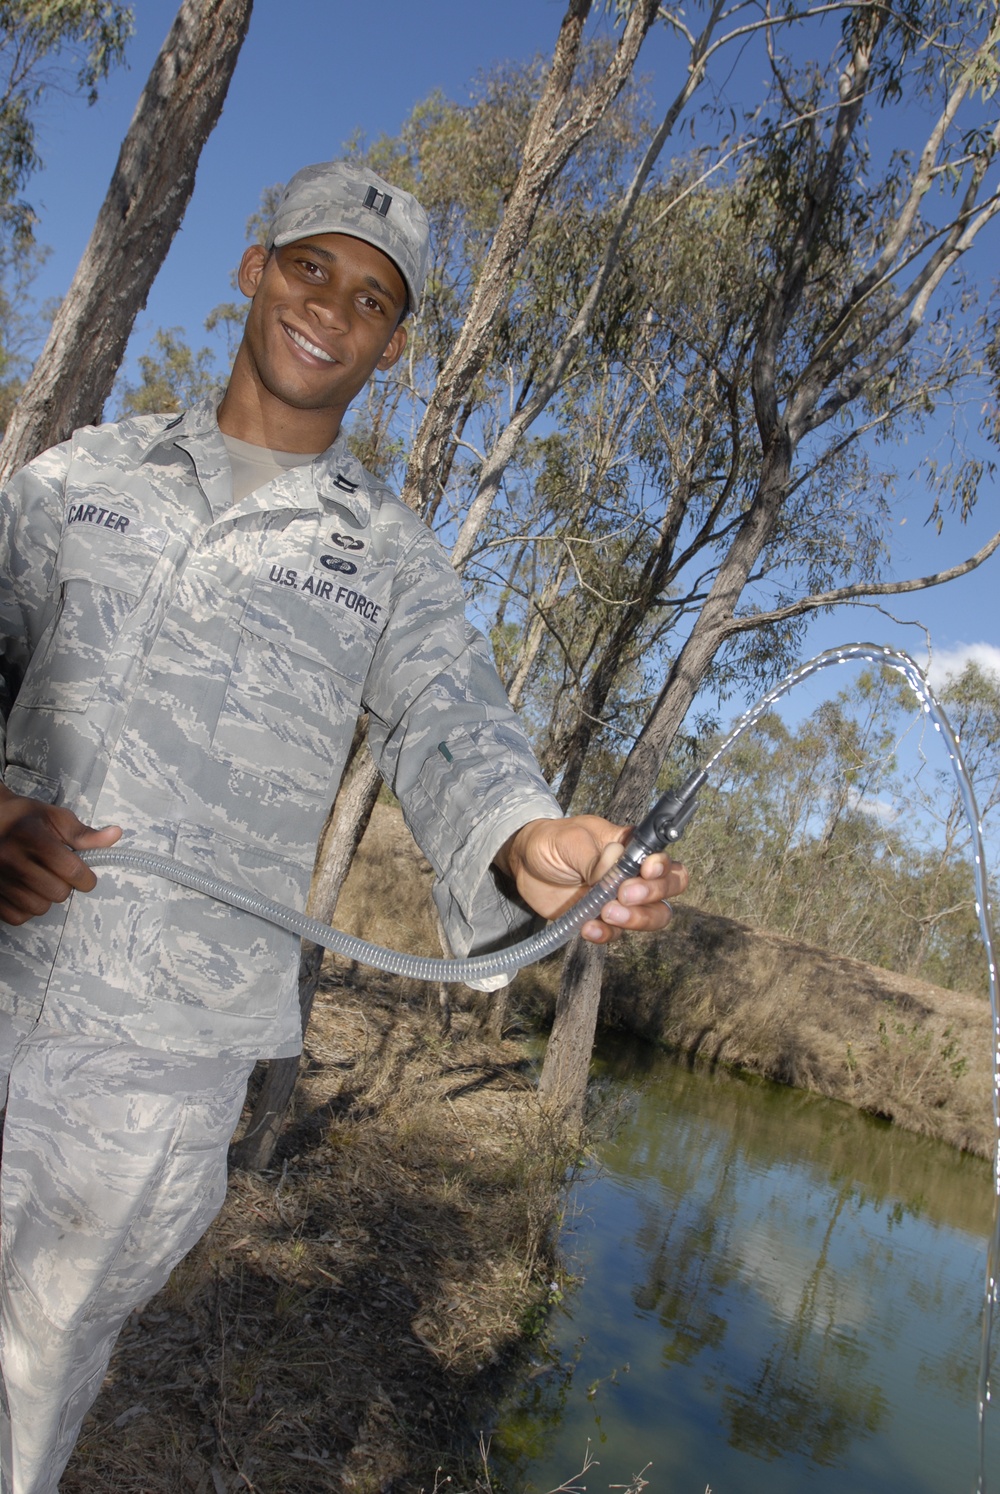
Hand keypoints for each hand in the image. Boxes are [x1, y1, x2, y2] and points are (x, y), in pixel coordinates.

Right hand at [0, 786, 121, 925]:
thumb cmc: (24, 819)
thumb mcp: (55, 818)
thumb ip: (84, 833)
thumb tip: (115, 835)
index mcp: (31, 836)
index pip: (70, 869)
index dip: (85, 878)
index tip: (85, 877)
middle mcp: (10, 858)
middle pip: (57, 892)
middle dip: (65, 886)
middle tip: (59, 874)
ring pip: (37, 907)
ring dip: (46, 898)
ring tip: (41, 881)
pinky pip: (17, 917)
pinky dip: (26, 910)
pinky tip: (26, 892)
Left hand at [495, 815, 687, 944]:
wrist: (525, 863)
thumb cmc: (553, 841)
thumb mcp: (571, 840)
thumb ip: (595, 856)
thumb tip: (614, 866)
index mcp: (632, 848)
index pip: (664, 861)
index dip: (663, 869)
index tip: (646, 870)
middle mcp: (633, 874)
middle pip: (667, 891)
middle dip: (652, 896)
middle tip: (623, 895)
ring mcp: (619, 899)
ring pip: (651, 917)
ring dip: (635, 919)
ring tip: (605, 913)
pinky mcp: (601, 919)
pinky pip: (616, 934)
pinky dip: (606, 934)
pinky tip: (587, 927)